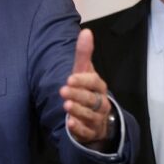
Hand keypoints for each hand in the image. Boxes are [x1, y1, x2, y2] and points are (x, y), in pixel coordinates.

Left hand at [60, 29, 111, 143]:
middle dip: (78, 95)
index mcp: (99, 87)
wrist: (97, 117)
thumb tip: (86, 31)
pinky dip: (78, 128)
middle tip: (63, 90)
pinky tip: (69, 124)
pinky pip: (86, 131)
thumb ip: (83, 54)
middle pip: (91, 99)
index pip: (94, 83)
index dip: (83, 81)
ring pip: (89, 115)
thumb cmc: (87, 90)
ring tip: (66, 105)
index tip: (70, 78)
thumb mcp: (84, 72)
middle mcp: (101, 103)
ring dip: (78, 110)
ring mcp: (97, 118)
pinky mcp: (90, 132)